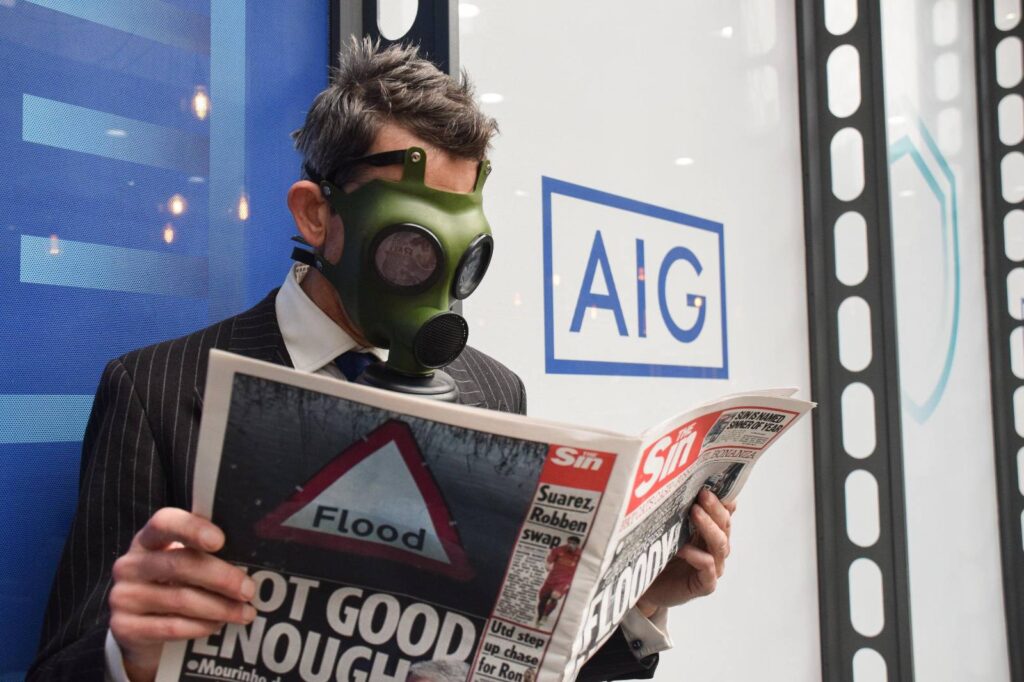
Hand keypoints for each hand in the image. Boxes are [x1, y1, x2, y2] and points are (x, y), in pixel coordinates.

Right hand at [109, 508, 256, 681]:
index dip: (192, 528)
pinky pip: (170, 627)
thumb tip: (252, 556)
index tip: (220, 540)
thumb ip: (207, 554)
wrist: (141, 629)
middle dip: (221, 577)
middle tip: (249, 590)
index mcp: (148, 539)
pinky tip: (218, 626)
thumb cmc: (174, 585)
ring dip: (219, 607)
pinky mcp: (124, 627)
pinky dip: (200, 627)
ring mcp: (123, 596)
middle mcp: (130, 564)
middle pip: (180, 564)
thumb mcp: (186, 563)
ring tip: (244, 612)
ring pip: (180, 599)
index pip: (165, 522)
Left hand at [635, 489, 735, 616]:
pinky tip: (684, 548)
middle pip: (724, 525)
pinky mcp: (705, 585)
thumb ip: (676, 512)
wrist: (646, 588)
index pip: (724, 512)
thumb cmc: (658, 556)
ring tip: (695, 512)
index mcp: (709, 532)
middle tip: (703, 493)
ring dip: (708, 527)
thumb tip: (675, 483)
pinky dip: (698, 556)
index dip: (723, 499)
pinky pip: (708, 569)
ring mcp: (713, 568)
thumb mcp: (667, 530)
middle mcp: (715, 549)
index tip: (713, 483)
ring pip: (720, 545)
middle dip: (714, 508)